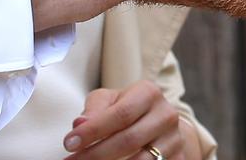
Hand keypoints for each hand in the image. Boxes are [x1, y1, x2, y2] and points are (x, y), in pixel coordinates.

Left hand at [63, 81, 185, 159]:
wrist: (159, 122)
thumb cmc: (126, 109)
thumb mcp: (109, 101)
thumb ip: (94, 109)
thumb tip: (80, 124)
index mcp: (149, 93)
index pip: (121, 114)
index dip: (93, 131)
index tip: (68, 143)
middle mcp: (166, 114)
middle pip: (129, 140)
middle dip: (96, 154)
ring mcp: (174, 139)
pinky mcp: (177, 158)